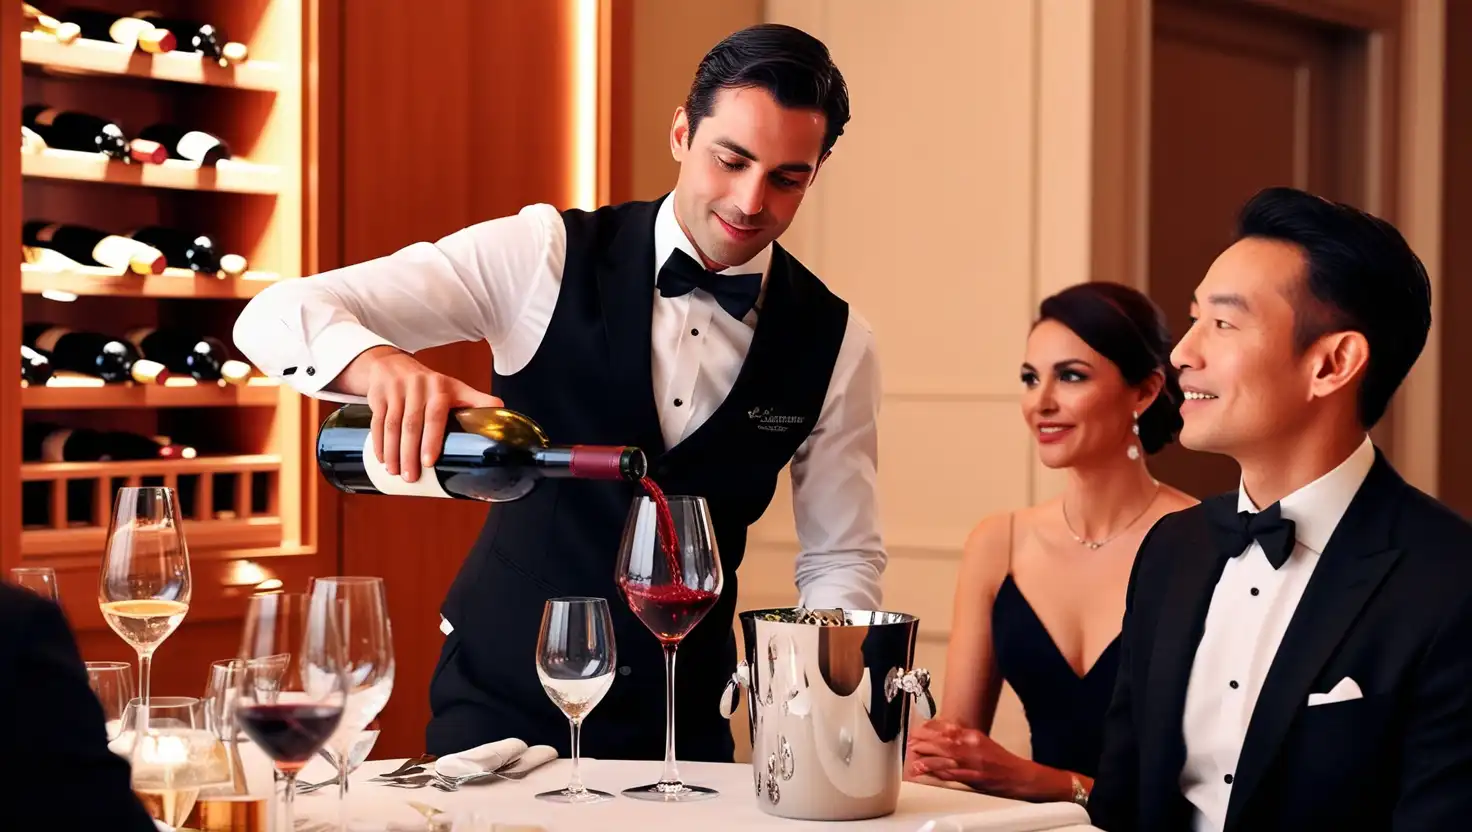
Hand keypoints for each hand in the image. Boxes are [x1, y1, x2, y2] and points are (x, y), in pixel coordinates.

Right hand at [343, 346, 501, 482]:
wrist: (394, 365)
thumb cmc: (432, 384)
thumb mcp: (456, 388)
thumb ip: (478, 403)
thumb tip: (505, 418)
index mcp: (441, 388)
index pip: (435, 415)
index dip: (432, 439)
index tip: (429, 462)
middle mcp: (418, 388)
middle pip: (411, 425)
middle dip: (409, 454)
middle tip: (411, 477)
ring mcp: (396, 391)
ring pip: (391, 426)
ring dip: (393, 452)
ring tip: (396, 473)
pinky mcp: (378, 396)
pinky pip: (376, 423)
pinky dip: (378, 444)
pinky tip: (382, 460)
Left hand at [905, 718, 1065, 800]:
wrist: (1016, 775)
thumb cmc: (999, 759)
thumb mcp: (979, 740)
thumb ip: (961, 735)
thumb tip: (942, 731)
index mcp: (971, 735)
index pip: (945, 727)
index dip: (928, 728)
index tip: (917, 728)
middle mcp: (969, 746)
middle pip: (940, 740)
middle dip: (922, 741)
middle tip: (910, 741)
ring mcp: (969, 762)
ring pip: (941, 756)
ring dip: (924, 755)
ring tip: (912, 754)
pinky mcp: (969, 776)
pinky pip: (947, 773)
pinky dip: (933, 770)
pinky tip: (923, 769)